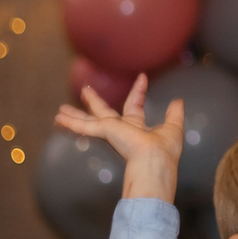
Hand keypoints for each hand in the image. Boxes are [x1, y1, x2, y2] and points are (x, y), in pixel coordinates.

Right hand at [54, 74, 186, 205]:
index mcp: (137, 128)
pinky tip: (59, 118)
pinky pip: (83, 126)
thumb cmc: (165, 150)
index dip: (138, 91)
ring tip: (60, 110)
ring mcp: (110, 131)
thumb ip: (174, 114)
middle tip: (85, 91)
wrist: (154, 161)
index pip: (135, 106)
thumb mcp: (173, 127)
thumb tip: (179, 100)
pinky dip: (70, 122)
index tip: (143, 77)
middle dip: (94, 102)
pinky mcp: (104, 131)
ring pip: (87, 121)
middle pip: (103, 113)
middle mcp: (121, 130)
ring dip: (74, 115)